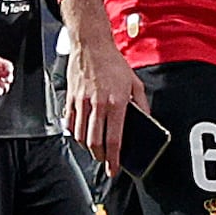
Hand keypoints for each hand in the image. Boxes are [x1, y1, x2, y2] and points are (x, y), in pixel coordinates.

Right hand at [64, 27, 141, 167]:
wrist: (91, 45)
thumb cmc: (112, 63)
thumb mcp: (134, 83)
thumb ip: (141, 105)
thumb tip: (146, 122)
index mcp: (116, 102)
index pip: (114, 139)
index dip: (114, 159)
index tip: (114, 169)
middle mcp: (97, 104)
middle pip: (95, 142)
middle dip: (100, 157)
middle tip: (105, 160)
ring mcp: (81, 102)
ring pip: (80, 136)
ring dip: (87, 147)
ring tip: (95, 148)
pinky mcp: (70, 99)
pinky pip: (69, 123)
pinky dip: (74, 133)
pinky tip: (81, 134)